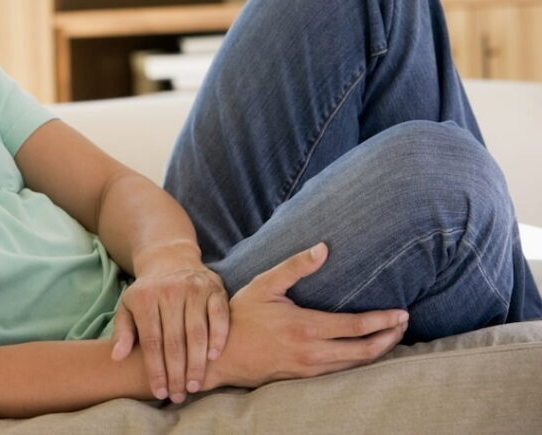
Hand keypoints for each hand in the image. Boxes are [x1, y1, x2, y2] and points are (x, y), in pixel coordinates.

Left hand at [109, 258, 228, 402]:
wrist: (170, 259)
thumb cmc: (147, 292)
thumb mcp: (128, 306)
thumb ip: (123, 332)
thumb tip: (117, 357)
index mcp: (145, 298)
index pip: (151, 341)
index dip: (155, 369)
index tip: (159, 392)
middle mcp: (170, 292)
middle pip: (175, 341)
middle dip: (176, 373)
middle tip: (179, 396)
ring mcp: (194, 289)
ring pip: (197, 332)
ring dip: (197, 363)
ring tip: (194, 386)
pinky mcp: (214, 288)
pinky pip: (219, 316)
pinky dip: (218, 337)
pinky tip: (213, 358)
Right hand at [202, 242, 408, 390]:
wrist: (222, 356)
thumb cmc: (241, 316)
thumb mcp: (264, 285)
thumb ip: (295, 266)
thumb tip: (323, 248)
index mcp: (306, 326)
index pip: (356, 327)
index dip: (384, 321)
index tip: (402, 313)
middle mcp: (312, 351)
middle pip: (364, 350)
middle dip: (389, 337)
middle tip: (404, 324)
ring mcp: (310, 368)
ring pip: (356, 364)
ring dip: (378, 351)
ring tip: (392, 336)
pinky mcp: (304, 377)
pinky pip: (342, 372)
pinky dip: (360, 361)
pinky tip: (366, 351)